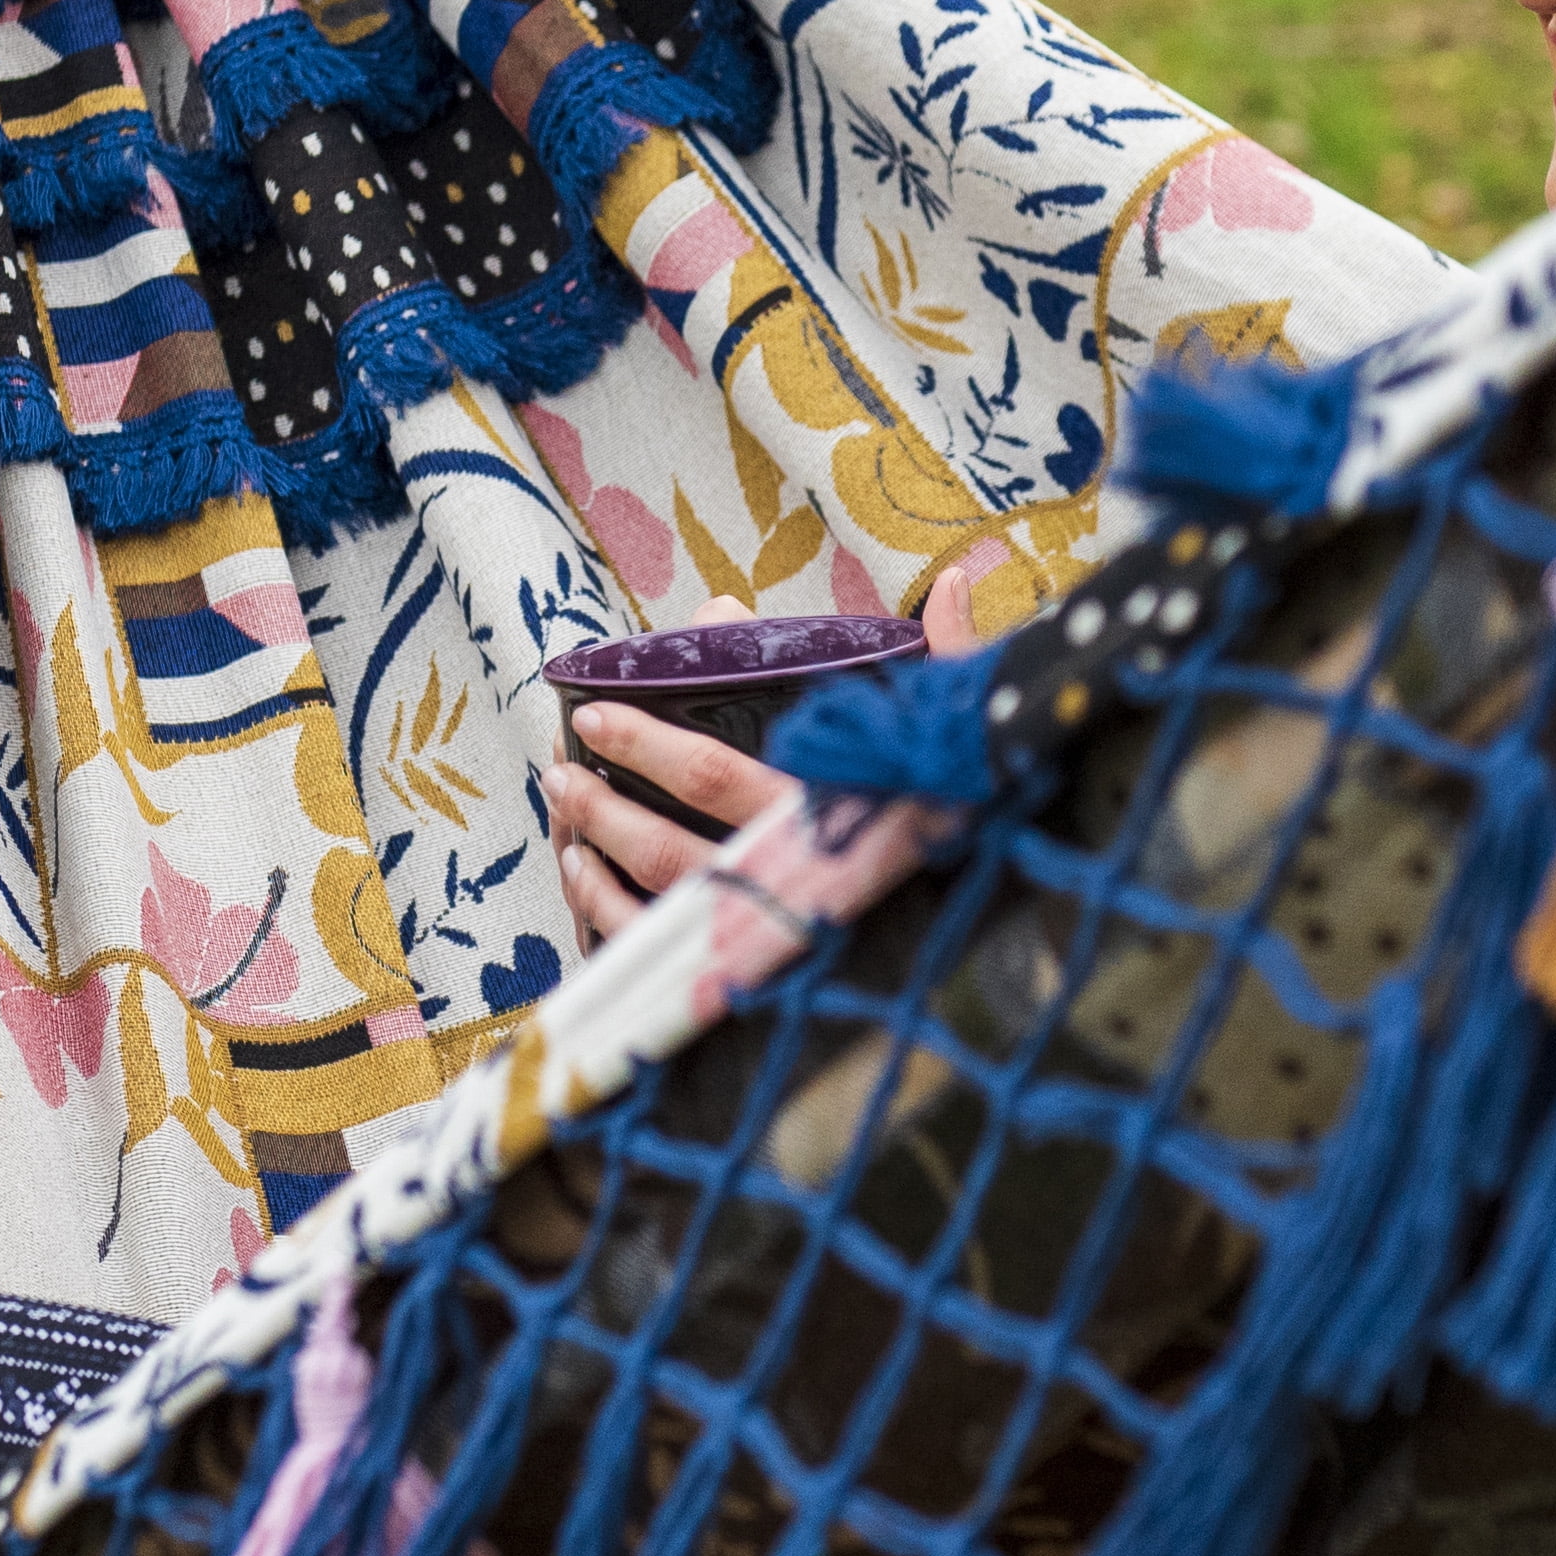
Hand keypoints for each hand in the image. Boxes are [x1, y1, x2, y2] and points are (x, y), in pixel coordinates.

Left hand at [544, 570, 980, 952]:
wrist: (994, 914)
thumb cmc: (966, 812)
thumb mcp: (960, 735)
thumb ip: (951, 657)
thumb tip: (950, 581)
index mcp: (826, 814)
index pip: (712, 777)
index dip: (645, 745)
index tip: (593, 711)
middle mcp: (789, 880)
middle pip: (669, 845)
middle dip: (604, 801)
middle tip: (560, 759)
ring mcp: (767, 935)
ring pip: (659, 899)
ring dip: (597, 851)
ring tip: (563, 801)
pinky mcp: (753, 975)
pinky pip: (664, 954)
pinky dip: (611, 913)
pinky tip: (582, 873)